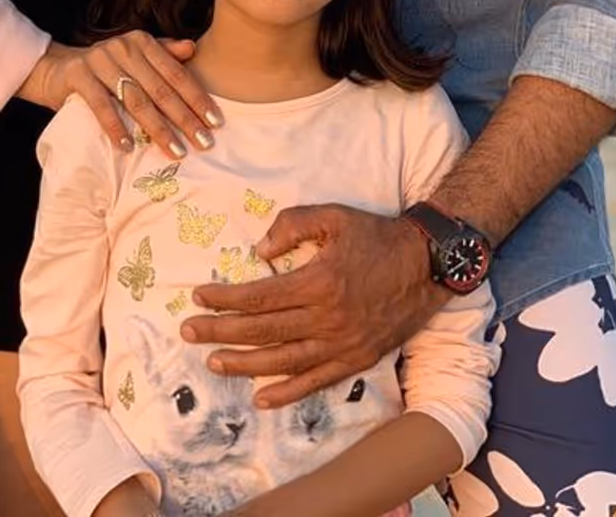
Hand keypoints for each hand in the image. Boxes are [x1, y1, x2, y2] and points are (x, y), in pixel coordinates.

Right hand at [23, 33, 222, 159]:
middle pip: (160, 89)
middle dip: (184, 118)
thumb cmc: (107, 67)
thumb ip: (163, 52)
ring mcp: (101, 61)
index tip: (216, 121)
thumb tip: (192, 48)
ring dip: (157, 128)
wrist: (59, 68)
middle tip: (203, 143)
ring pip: (136, 99)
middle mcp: (124, 47)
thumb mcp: (135, 56)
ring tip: (175, 151)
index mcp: (143, 42)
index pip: (176, 73)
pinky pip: (101, 105)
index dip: (197, 97)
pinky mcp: (79, 76)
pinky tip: (128, 147)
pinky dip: (115, 127)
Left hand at [181, 205, 445, 406]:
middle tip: (189, 332)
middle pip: (263, 331)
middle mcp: (327, 319)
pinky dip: (287, 394)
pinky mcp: (356, 360)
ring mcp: (342, 345)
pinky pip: (315, 383)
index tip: (198, 297)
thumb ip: (293, 224)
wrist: (427, 264)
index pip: (259, 296)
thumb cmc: (376, 236)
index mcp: (319, 281)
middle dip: (221, 332)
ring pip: (283, 362)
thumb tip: (259, 251)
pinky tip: (262, 399)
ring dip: (244, 365)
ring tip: (214, 363)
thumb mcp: (334, 216)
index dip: (225, 299)